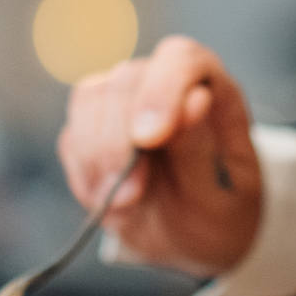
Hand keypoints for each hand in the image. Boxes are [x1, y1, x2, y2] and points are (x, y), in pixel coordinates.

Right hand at [57, 37, 262, 277]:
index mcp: (209, 87)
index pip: (180, 58)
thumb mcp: (225, 190)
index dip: (161, 91)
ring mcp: (123, 100)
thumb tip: (195, 99)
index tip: (149, 139)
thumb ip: (203, 147)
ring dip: (98, 158)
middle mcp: (163, 82)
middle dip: (121, 141)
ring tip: (126, 203)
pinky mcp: (91, 128)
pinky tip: (111, 201)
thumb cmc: (218, 208)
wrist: (191, 236)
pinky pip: (71, 139)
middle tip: (133, 195)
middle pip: (126, 81)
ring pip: (89, 100)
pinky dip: (85, 176)